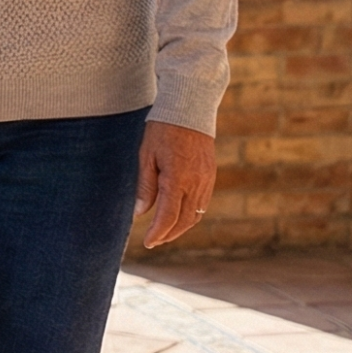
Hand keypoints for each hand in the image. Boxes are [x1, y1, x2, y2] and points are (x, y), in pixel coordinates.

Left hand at [134, 121, 216, 248]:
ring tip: (165, 233)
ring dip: (181, 228)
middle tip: (154, 241)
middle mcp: (195, 184)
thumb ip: (146, 186)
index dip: (157, 233)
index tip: (148, 243)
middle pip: (184, 221)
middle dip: (169, 235)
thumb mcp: (146, 156)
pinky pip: (202, 204)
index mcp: (177, 180)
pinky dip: (191, 215)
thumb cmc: (162, 130)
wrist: (190, 109)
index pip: (168, 216)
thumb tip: (140, 213)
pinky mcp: (211, 176)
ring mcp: (206, 181)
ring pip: (196, 215)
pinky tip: (179, 216)